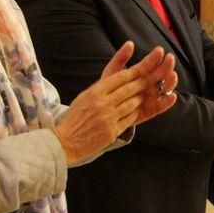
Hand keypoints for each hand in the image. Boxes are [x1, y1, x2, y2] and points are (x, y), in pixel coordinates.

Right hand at [54, 43, 177, 165]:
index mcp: (94, 93)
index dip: (131, 74)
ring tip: (142, 96)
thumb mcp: (84, 97)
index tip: (138, 70)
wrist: (67, 142)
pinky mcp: (113, 131)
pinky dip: (133, 113)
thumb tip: (116, 79)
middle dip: (139, 84)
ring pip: (131, 104)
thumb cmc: (75, 118)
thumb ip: (100, 88)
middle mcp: (102, 104)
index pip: (118, 79)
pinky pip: (129, 119)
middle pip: (127, 90)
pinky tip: (135, 110)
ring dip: (138, 99)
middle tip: (146, 81)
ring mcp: (109, 119)